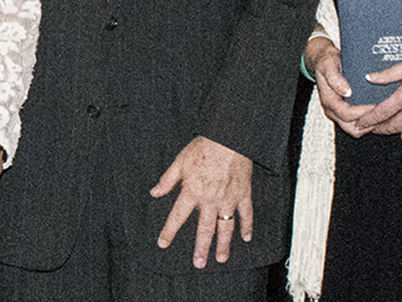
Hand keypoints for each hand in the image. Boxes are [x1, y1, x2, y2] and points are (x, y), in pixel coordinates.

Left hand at [150, 135, 252, 267]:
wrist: (229, 138)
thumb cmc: (204, 148)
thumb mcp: (179, 162)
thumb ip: (167, 180)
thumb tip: (154, 192)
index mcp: (192, 192)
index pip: (177, 216)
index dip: (168, 231)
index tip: (163, 243)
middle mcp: (210, 200)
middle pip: (204, 229)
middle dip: (201, 248)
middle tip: (199, 263)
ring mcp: (228, 199)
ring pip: (225, 227)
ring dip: (223, 244)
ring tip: (220, 258)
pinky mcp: (243, 194)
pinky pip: (246, 214)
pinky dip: (247, 227)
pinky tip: (246, 238)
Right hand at [306, 36, 377, 136]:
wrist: (322, 59)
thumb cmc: (326, 61)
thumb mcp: (328, 64)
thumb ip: (334, 77)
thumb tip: (346, 92)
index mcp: (329, 100)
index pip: (346, 114)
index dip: (363, 113)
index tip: (376, 105)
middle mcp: (332, 109)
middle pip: (351, 128)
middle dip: (369, 123)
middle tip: (383, 113)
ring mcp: (338, 112)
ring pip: (356, 129)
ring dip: (370, 125)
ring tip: (383, 114)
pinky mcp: (344, 112)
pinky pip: (357, 123)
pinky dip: (368, 121)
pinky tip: (378, 112)